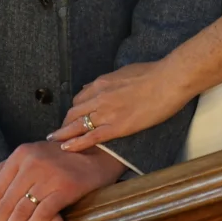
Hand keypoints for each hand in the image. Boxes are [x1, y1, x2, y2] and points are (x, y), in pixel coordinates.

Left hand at [0, 142, 121, 220]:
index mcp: (20, 154)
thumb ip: (13, 169)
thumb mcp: (35, 156)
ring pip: (22, 208)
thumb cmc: (64, 158)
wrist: (100, 152)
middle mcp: (32, 162)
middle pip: (6, 201)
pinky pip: (43, 211)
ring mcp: (49, 174)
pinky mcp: (66, 187)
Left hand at [52, 60, 190, 154]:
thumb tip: (94, 85)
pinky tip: (66, 148)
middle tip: (58, 132)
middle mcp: (99, 97)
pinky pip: (91, 137)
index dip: (73, 110)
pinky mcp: (117, 127)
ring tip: (54, 141)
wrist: (168, 80)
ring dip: (63, 134)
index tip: (71, 117)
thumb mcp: (124, 72)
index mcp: (102, 83)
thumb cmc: (152, 73)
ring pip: (77, 125)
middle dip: (64, 123)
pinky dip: (76, 144)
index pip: (79, 98)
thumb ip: (108, 81)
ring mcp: (107, 112)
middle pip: (73, 112)